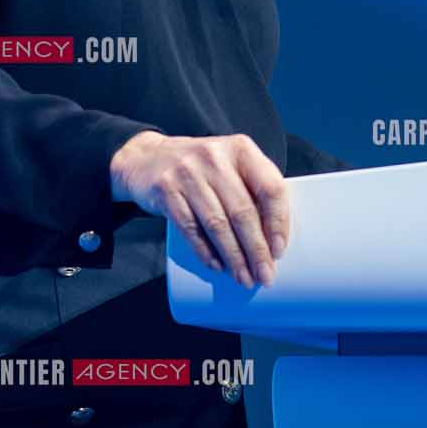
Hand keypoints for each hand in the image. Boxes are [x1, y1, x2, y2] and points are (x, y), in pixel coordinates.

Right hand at [110, 131, 288, 286]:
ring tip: (243, 277)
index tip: (279, 251)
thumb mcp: (229, 166)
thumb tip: (273, 241)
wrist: (147, 158)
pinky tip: (216, 265)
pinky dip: (205, 251)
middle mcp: (215, 157)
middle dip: (256, 250)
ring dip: (233, 256)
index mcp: (241, 149)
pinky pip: (190, 228)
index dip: (278, 222)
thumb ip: (251, 190)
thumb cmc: (201, 169)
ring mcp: (187, 172)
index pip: (270, 187)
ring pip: (217, 223)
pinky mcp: (166, 189)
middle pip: (243, 211)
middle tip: (264, 275)